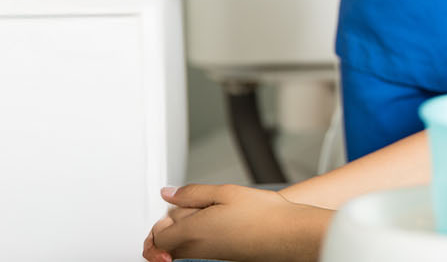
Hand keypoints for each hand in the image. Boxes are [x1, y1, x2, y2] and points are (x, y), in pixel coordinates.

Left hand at [143, 184, 335, 261]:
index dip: (160, 223)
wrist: (289, 235)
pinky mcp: (222, 258)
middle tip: (191, 208)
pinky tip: (222, 222)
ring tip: (210, 213)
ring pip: (183, 248)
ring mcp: (210, 256)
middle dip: (172, 226)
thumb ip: (191, 193)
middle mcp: (197, 249)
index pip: (157, 237)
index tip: (172, 209)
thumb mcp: (224, 191)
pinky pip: (200, 250)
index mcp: (192, 232)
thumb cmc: (264, 215)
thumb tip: (169, 194)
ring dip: (188, 231)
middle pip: (168, 244)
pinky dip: (203, 237)